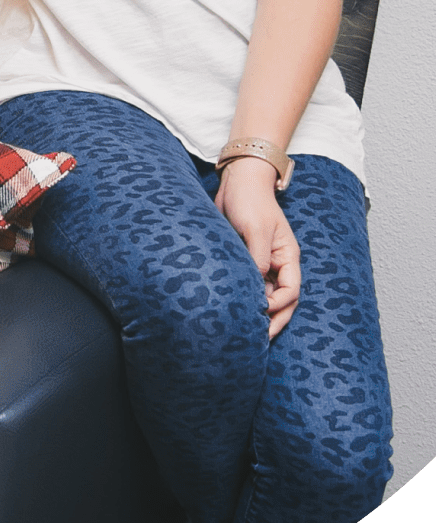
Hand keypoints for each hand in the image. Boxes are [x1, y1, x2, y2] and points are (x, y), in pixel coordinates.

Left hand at [215, 156, 300, 338]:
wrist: (236, 181)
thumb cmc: (250, 200)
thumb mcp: (255, 229)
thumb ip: (258, 257)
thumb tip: (256, 285)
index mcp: (287, 257)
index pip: (291, 291)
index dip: (279, 306)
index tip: (261, 313)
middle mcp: (277, 263)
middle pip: (281, 300)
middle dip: (273, 321)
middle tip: (258, 341)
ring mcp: (262, 263)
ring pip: (264, 295)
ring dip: (257, 313)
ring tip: (244, 333)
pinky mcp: (245, 259)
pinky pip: (249, 285)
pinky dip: (244, 298)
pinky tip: (232, 310)